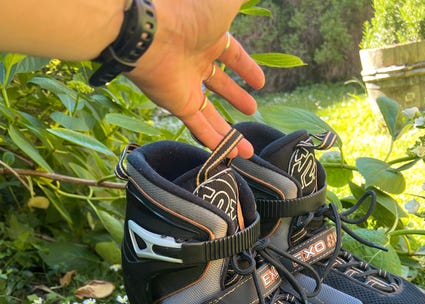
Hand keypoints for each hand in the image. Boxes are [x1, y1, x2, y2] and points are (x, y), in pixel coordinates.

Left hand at [126, 0, 264, 157]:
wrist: (151, 31)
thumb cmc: (189, 10)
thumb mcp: (226, 2)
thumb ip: (241, 2)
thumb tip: (250, 0)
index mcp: (208, 36)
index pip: (232, 55)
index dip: (246, 68)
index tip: (260, 83)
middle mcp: (196, 61)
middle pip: (220, 85)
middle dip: (236, 98)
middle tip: (251, 111)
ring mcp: (186, 85)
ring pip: (211, 114)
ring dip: (229, 132)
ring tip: (246, 150)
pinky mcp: (178, 104)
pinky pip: (199, 127)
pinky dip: (215, 142)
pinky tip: (230, 155)